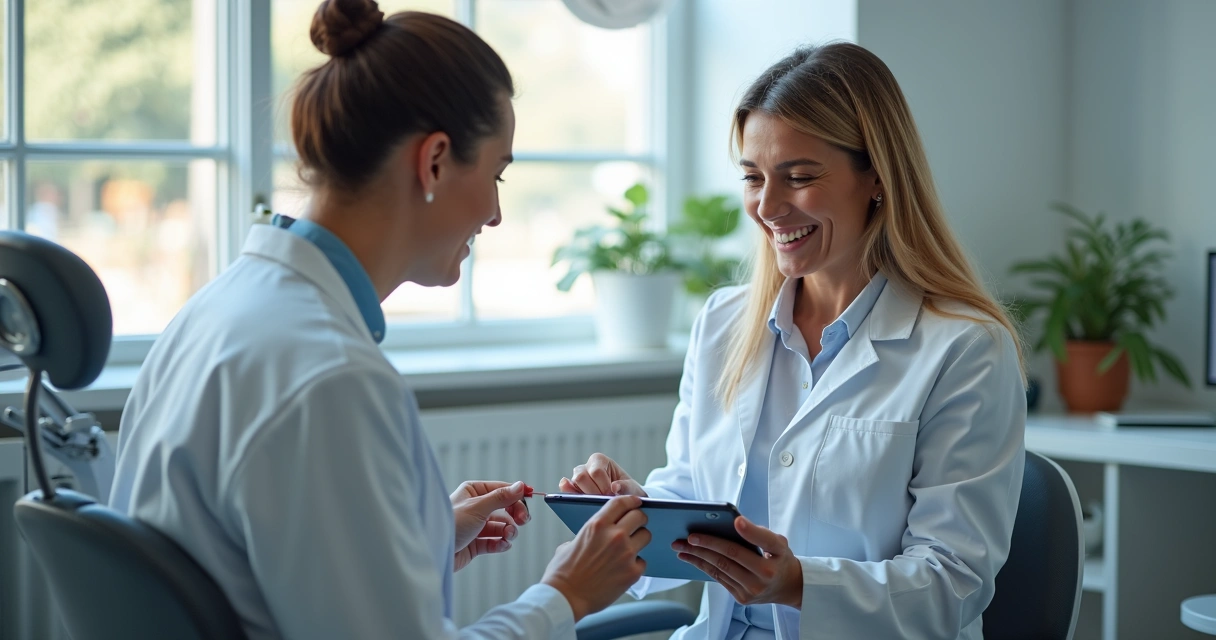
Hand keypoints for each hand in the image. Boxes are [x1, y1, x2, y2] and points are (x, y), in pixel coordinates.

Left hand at [450, 481, 530, 571]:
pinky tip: (503, 545)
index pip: (501, 489)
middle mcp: (475, 507)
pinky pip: (495, 542)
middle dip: (515, 514)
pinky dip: (501, 543)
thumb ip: (501, 497)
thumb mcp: (478, 507)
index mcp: (473, 492)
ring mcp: (476, 526)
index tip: (531, 498)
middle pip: (504, 508)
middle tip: (524, 520)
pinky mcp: (475, 544)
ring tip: (509, 535)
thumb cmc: (450, 524)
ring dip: (509, 531)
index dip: (517, 494)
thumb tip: (521, 485)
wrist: (433, 551)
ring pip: (501, 526)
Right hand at [541, 495, 650, 621]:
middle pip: (639, 516)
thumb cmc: (563, 571)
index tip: (636, 502)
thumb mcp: (571, 543)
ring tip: (630, 547)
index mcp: (597, 525)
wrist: (564, 597)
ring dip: (639, 540)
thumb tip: (600, 534)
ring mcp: (626, 554)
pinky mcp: (632, 572)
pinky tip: (623, 569)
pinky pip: (642, 561)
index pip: (621, 503)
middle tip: (636, 525)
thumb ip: (589, 534)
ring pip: (646, 536)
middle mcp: (614, 535)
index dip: (631, 501)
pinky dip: (635, 564)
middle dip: (639, 519)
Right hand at [559, 453, 647, 496]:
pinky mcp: (573, 489)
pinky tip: (575, 501)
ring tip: (594, 503)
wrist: (624, 502)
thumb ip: (626, 487)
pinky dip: (569, 494)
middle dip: (592, 491)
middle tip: (602, 501)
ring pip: (573, 482)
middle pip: (581, 476)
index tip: (610, 495)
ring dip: (583, 495)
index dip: (603, 485)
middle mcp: (586, 467)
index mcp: (600, 460)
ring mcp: (578, 478)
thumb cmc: (628, 491)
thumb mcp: (632, 489)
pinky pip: (566, 489)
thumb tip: (615, 487)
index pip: (596, 471)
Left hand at [673, 516, 803, 608]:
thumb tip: (735, 524)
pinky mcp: (742, 597)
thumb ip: (760, 533)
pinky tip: (690, 557)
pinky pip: (718, 578)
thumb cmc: (780, 559)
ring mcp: (752, 589)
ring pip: (720, 568)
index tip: (735, 520)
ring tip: (680, 546)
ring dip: (697, 556)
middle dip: (707, 544)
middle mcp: (764, 575)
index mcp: (777, 556)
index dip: (749, 531)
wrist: (788, 588)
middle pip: (731, 555)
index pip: (763, 541)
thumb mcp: (779, 543)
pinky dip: (702, 566)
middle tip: (688, 536)